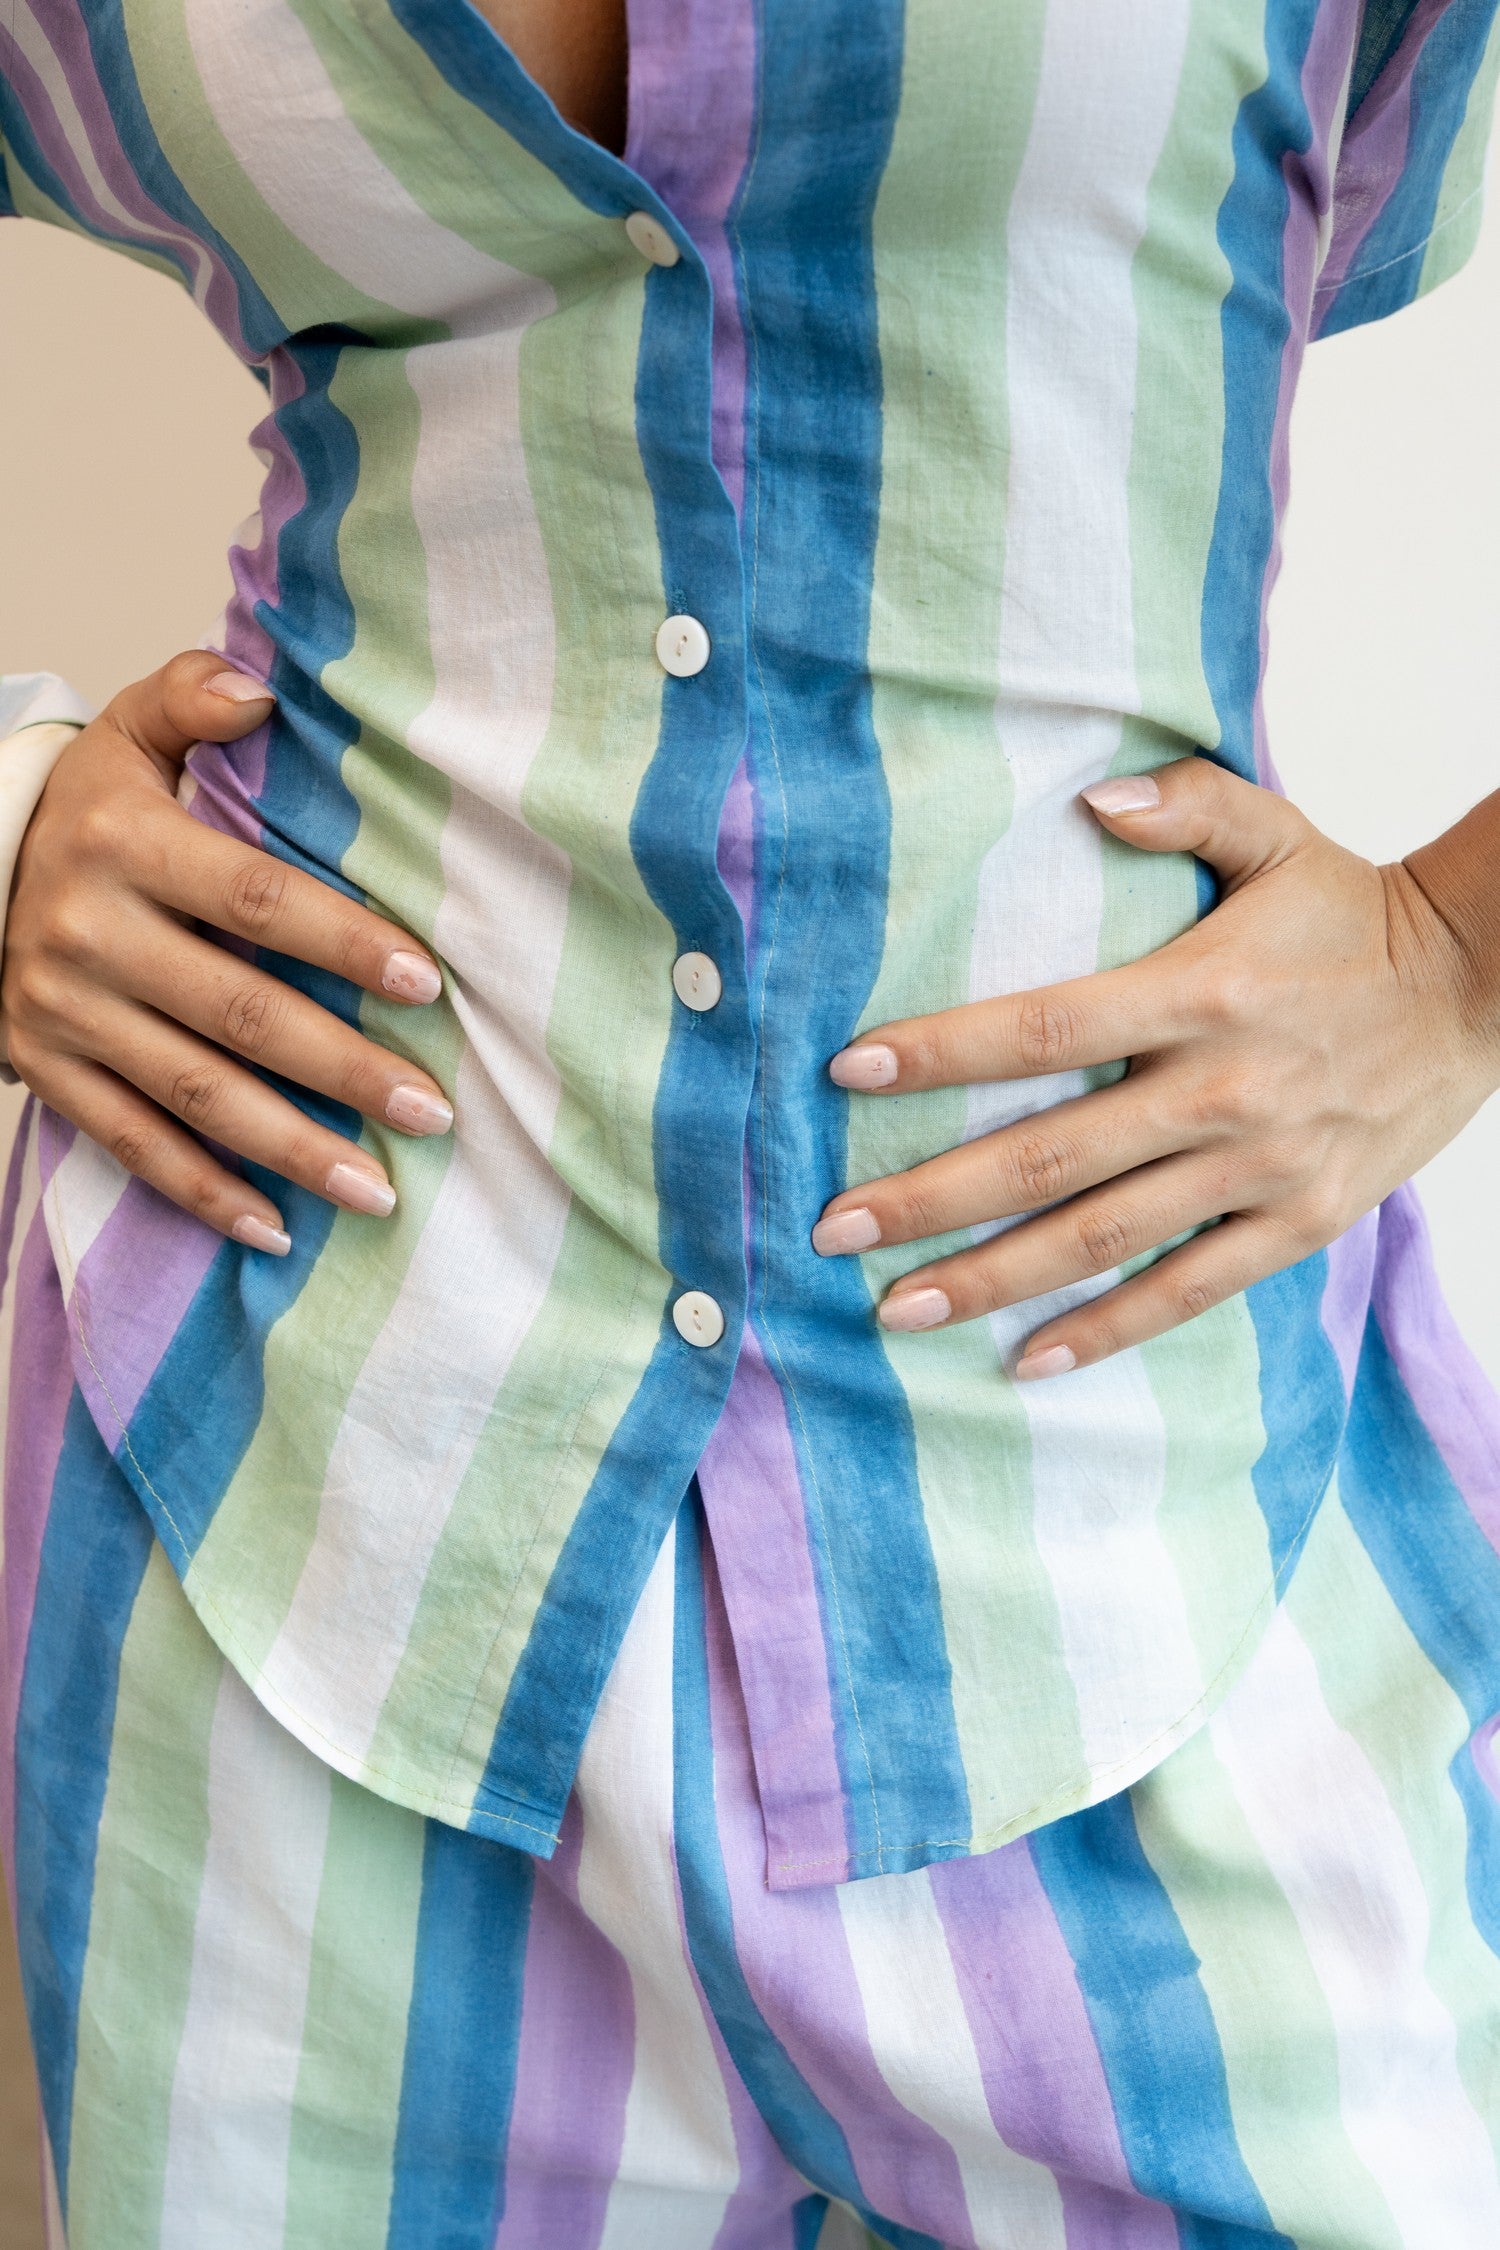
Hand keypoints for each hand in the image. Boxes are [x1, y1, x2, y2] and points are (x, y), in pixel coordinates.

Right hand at [3, 650, 453, 1253]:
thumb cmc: (82, 813)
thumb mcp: (121, 737)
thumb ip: (188, 700)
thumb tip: (260, 692)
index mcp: (121, 844)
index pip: (251, 898)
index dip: (341, 941)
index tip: (426, 984)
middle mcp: (87, 933)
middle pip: (239, 1013)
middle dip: (342, 1069)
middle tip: (432, 1111)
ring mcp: (64, 1013)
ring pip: (194, 1094)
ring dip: (292, 1149)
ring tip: (381, 1190)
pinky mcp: (47, 1072)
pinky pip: (133, 1144)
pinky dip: (205, 1193)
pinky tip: (279, 1230)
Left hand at [812, 755, 1499, 1377]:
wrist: (1490, 988)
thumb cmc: (1358, 911)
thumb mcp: (1281, 833)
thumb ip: (1185, 806)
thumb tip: (1090, 801)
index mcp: (1201, 992)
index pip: (1044, 1030)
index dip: (942, 1053)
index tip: (848, 1074)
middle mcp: (1222, 1089)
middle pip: (1050, 1155)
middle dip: (931, 1198)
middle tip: (832, 1227)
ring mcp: (1262, 1168)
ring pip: (1103, 1237)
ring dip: (992, 1278)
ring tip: (896, 1308)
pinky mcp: (1301, 1222)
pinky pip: (1190, 1289)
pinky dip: (1108, 1329)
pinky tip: (1027, 1359)